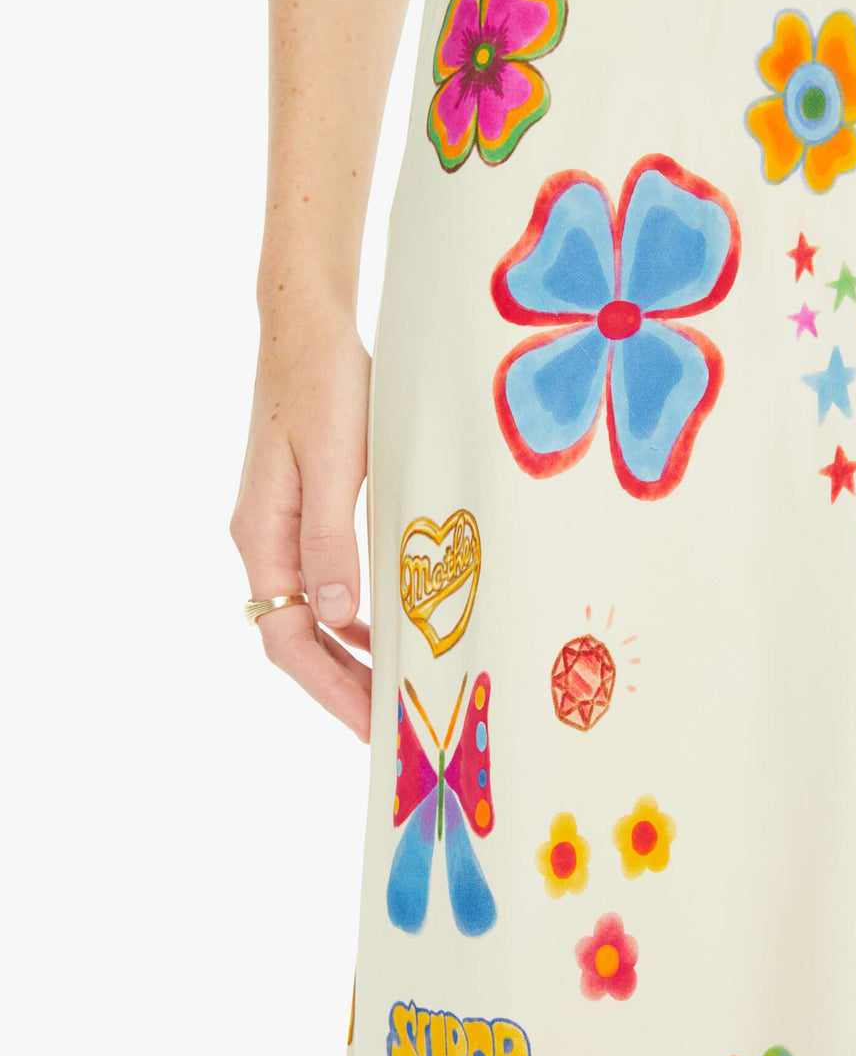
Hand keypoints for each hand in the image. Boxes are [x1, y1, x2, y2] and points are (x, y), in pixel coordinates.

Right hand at [231, 307, 372, 740]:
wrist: (308, 327)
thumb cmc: (322, 383)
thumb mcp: (335, 461)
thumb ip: (333, 539)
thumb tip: (336, 614)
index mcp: (263, 534)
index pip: (287, 637)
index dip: (329, 687)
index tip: (370, 724)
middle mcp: (264, 540)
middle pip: (295, 638)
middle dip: (340, 688)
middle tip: (388, 729)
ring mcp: (281, 528)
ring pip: (310, 616)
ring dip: (347, 659)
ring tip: (391, 693)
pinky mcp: (304, 512)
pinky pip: (322, 584)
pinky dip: (352, 618)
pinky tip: (384, 632)